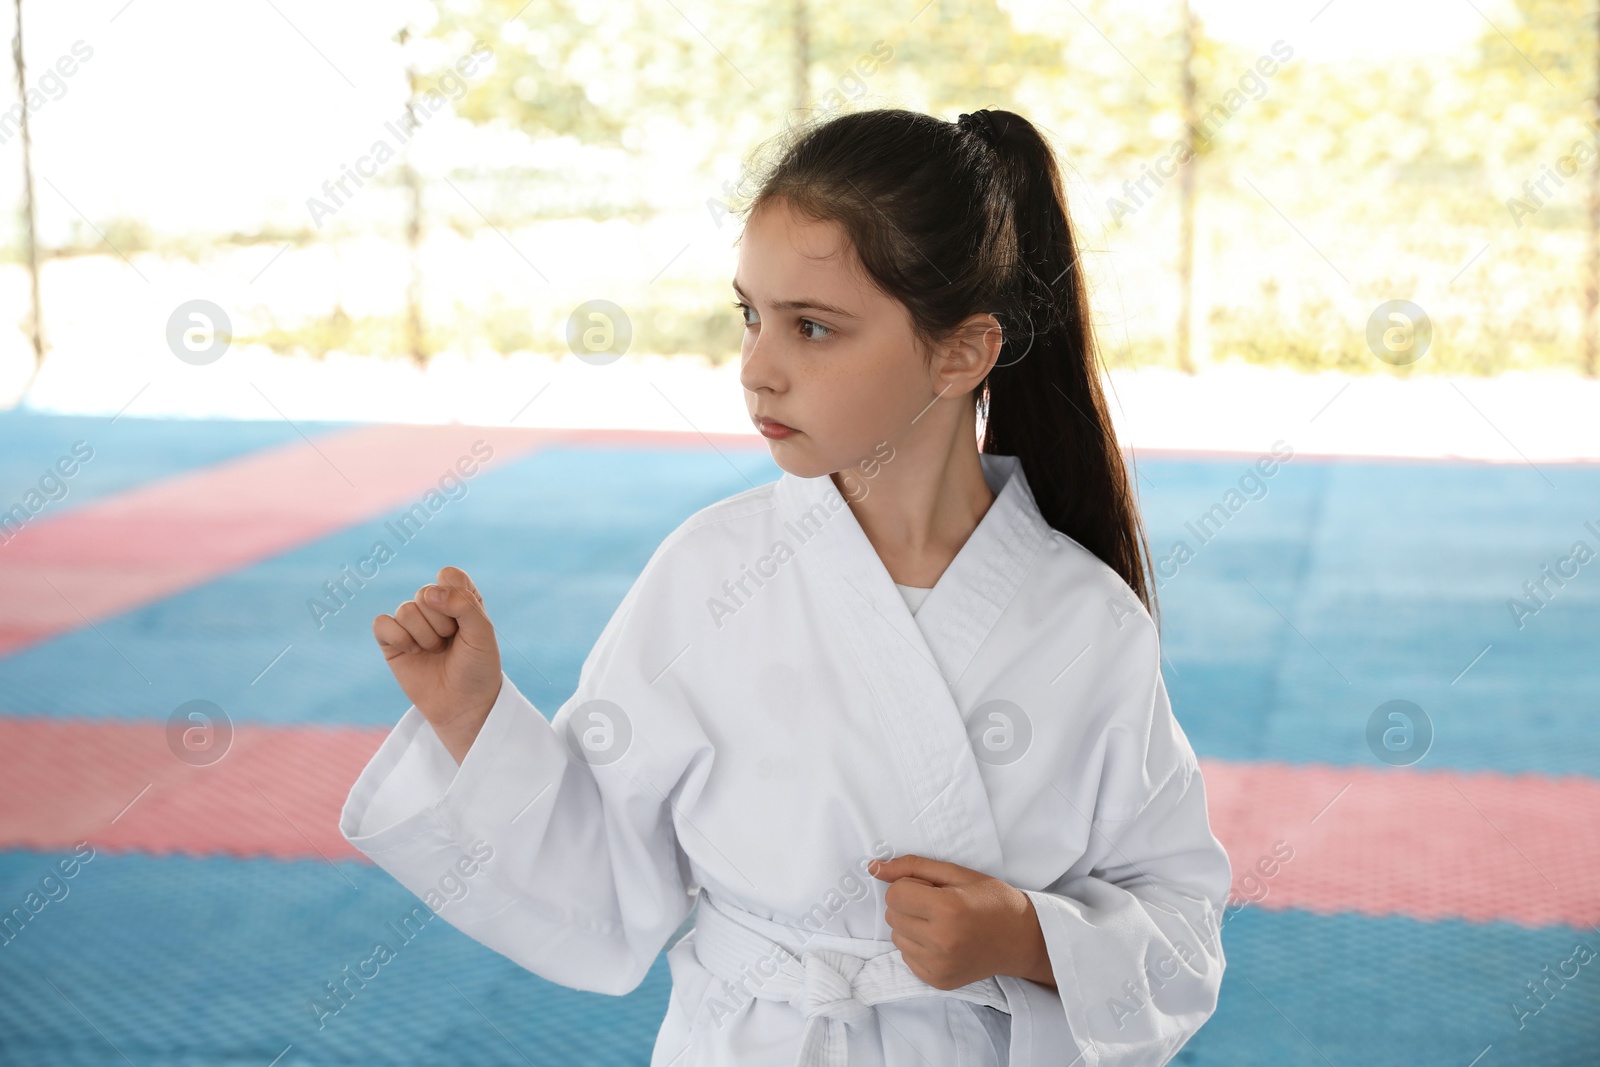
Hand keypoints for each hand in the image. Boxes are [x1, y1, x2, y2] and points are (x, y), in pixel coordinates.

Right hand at [373, 565, 502, 763]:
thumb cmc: (477, 668)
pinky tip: (413, 652)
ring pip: (406, 610)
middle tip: (452, 643)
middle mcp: (435, 607)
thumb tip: (429, 593)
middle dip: (442, 623)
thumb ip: (463, 605)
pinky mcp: (392, 642)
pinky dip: (398, 638)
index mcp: (460, 598)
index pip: (449, 576)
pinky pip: (381, 623)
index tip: (467, 622)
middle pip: (425, 593)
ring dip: (424, 636)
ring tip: (435, 651)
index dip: (457, 598)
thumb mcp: (482, 633)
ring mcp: (411, 624)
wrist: (463, 706)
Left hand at [870, 854, 1055, 990]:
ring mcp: (939, 966)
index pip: (894, 894)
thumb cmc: (991, 900)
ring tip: (941, 924)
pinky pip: (906, 958)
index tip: (931, 889)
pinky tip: (942, 942)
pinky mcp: (938, 981)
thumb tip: (873, 867)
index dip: (910, 886)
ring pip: (896, 937)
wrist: (1021, 939)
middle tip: (939, 906)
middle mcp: (941, 941)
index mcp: (947, 909)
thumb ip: (912, 867)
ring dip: (911, 926)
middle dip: (909, 905)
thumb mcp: (956, 873)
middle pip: (892, 915)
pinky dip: (918, 947)